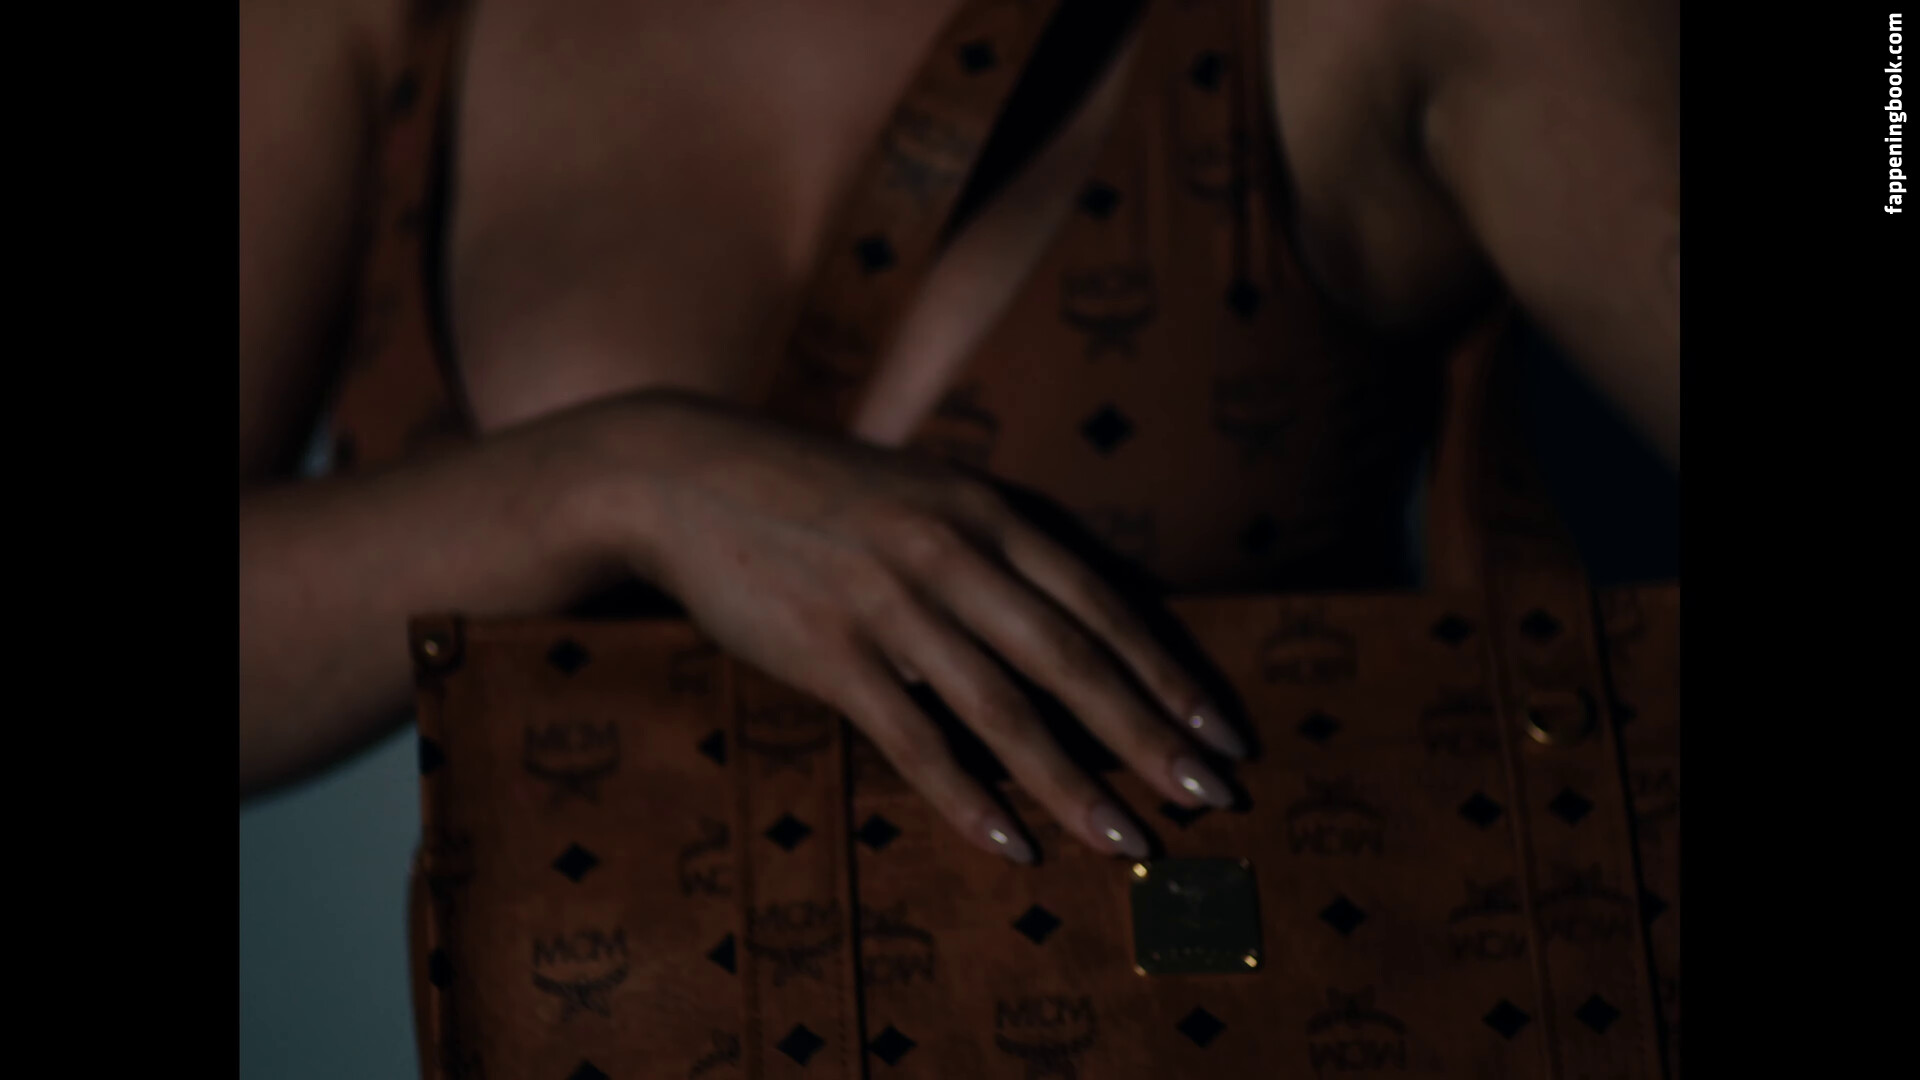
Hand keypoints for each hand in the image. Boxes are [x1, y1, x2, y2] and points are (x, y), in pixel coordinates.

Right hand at [574, 391, 1246, 861]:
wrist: (688, 474)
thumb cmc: (820, 498)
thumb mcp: (924, 496)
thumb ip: (994, 550)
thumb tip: (1073, 628)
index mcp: (986, 511)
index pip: (1102, 604)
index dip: (1168, 673)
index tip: (1222, 731)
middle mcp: (952, 551)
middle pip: (1073, 660)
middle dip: (1151, 736)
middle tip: (1213, 797)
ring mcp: (889, 600)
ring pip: (1004, 708)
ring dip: (1075, 783)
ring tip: (1130, 840)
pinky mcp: (829, 650)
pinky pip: (913, 738)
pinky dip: (966, 799)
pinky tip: (1013, 846)